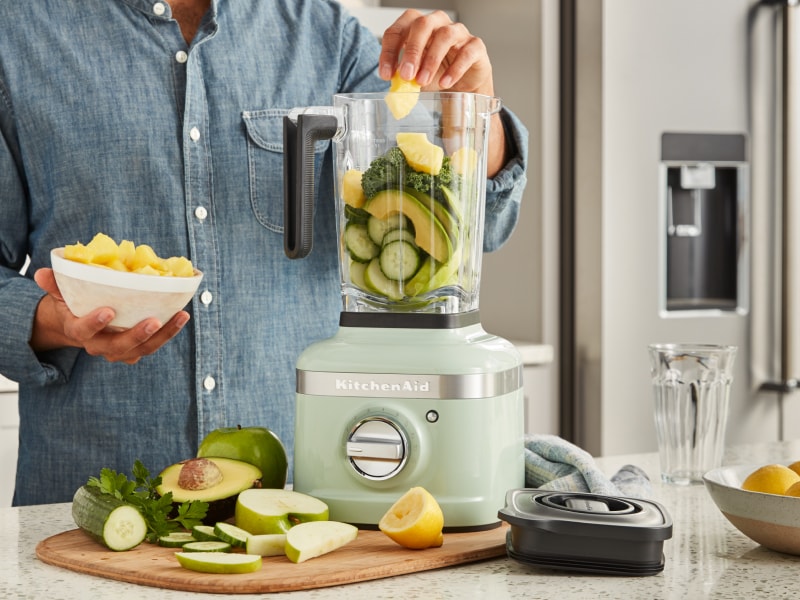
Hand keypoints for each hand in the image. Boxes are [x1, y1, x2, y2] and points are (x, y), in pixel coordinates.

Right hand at [30, 268, 189, 363]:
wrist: (79, 326)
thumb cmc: (73, 305)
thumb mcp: (61, 294)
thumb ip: (55, 284)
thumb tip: (42, 273)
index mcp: (78, 330)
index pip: (83, 331)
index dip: (94, 323)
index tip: (108, 311)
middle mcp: (99, 345)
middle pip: (119, 346)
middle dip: (138, 335)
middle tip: (154, 320)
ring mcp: (119, 351)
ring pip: (142, 349)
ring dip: (163, 335)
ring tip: (181, 316)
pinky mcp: (135, 350)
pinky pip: (153, 345)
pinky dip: (168, 333)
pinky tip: (181, 317)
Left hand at [379, 10, 507, 176]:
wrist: (463, 86)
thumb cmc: (437, 74)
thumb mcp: (415, 77)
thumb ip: (404, 78)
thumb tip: (392, 83)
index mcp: (417, 27)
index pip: (398, 30)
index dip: (389, 51)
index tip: (386, 74)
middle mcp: (437, 23)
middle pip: (422, 24)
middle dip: (412, 51)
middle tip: (406, 75)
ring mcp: (458, 32)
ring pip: (445, 35)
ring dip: (431, 59)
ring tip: (423, 81)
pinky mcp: (475, 46)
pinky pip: (467, 52)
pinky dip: (455, 68)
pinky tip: (445, 83)